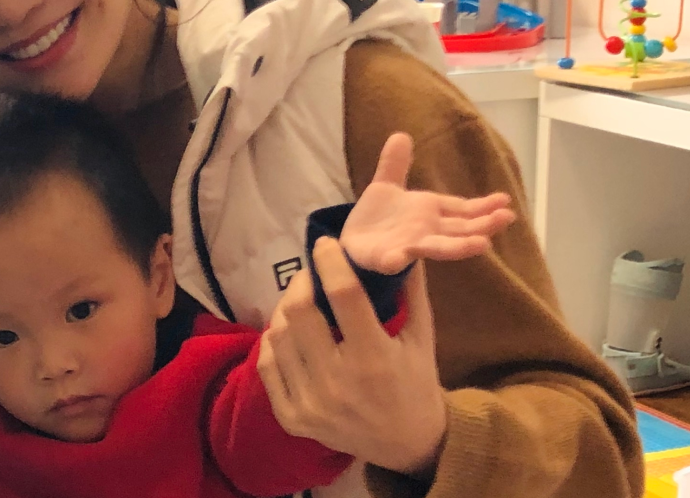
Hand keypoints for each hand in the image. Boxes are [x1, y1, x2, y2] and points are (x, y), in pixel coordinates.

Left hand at [257, 238, 448, 476]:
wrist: (406, 445)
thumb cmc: (416, 384)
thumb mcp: (422, 339)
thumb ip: (411, 292)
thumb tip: (400, 246)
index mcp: (374, 358)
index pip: (343, 296)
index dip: (330, 263)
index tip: (325, 244)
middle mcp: (338, 382)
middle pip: (299, 313)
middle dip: (301, 283)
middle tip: (309, 275)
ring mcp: (310, 404)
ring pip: (277, 336)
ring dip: (286, 311)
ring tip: (301, 303)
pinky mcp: (291, 419)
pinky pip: (267, 366)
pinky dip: (274, 343)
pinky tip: (290, 334)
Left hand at [341, 133, 513, 273]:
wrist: (351, 241)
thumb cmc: (377, 218)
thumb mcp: (385, 185)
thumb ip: (395, 164)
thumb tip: (400, 135)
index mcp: (430, 212)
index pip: (462, 210)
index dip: (483, 206)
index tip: (505, 200)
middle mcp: (426, 231)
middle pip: (459, 230)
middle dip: (483, 225)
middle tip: (506, 218)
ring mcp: (408, 246)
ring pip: (437, 247)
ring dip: (459, 247)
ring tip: (481, 245)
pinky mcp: (385, 258)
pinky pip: (391, 260)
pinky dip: (395, 260)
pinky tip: (397, 259)